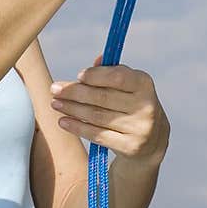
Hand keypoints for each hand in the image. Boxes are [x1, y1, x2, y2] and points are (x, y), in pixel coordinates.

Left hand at [49, 55, 169, 165]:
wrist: (152, 140)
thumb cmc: (131, 103)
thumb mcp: (128, 85)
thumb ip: (112, 71)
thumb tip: (96, 61)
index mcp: (144, 83)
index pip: (118, 77)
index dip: (96, 76)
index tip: (78, 76)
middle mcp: (145, 106)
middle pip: (103, 97)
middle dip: (75, 92)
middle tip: (54, 89)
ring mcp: (139, 128)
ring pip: (98, 116)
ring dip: (72, 109)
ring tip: (55, 104)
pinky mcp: (130, 146)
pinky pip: (98, 135)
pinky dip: (78, 127)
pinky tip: (63, 121)